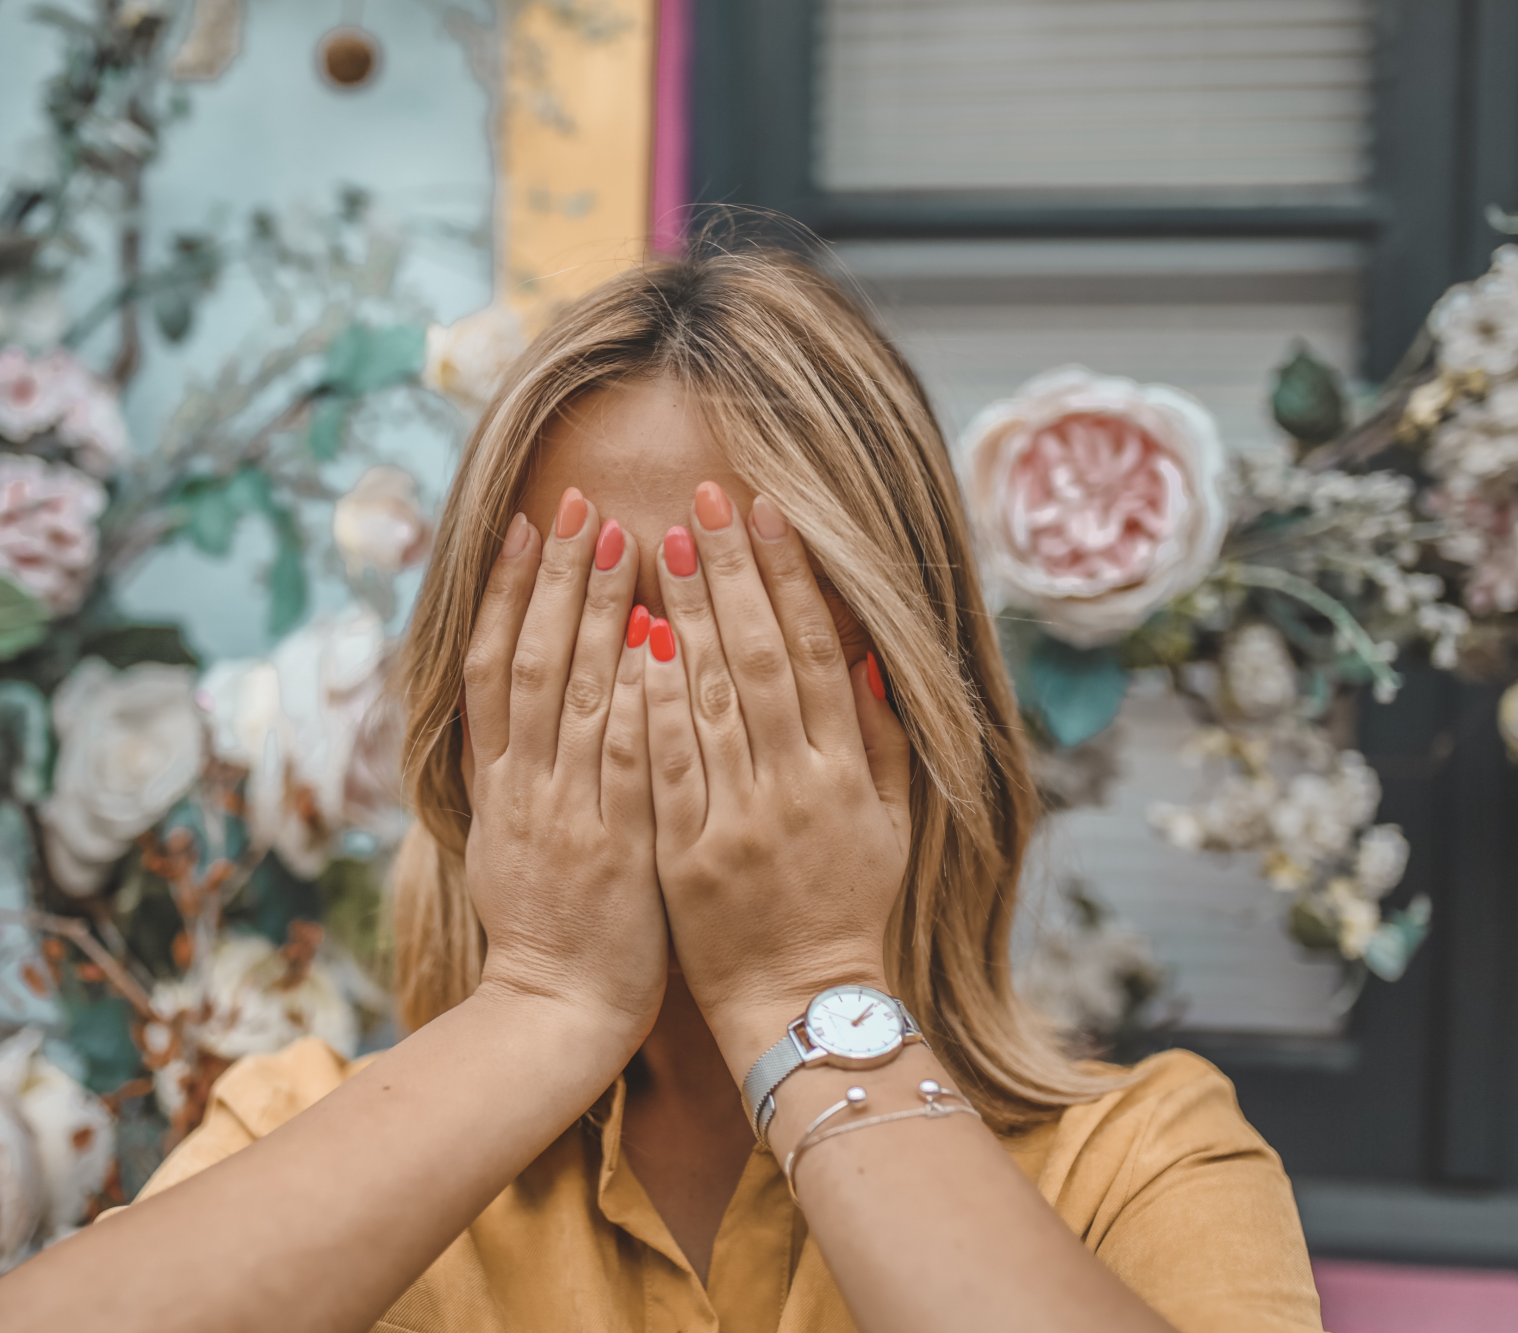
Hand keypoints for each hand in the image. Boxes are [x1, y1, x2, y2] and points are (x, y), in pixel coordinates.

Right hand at [461, 488, 665, 1048]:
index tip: (532, 525)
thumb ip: (519, 770)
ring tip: (629, 539)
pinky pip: (628, 759)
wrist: (556, 1010)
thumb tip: (525, 707)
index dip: (512, 593)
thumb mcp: (508, 839)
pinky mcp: (619, 846)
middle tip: (585, 502)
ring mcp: (570, 814)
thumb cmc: (546, 928)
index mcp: (499, 782)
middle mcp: (526, 786)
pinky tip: (661, 641)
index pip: (495, 666)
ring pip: (580, 695)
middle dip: (561, 577)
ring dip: (603, 614)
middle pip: (536, 661)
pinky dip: (640, 698)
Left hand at [643, 483, 913, 1071]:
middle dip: (727, 574)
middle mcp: (794, 786)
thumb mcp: (889, 821)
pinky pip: (665, 765)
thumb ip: (879, 735)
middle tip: (698, 502)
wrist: (799, 1005)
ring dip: (679, 615)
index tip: (763, 513)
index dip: (790, 576)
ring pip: (708, 700)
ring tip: (649, 543)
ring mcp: (737, 819)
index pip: (818, 652)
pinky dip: (649, 702)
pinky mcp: (685, 853)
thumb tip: (869, 652)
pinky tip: (628, 641)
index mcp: (845, 772)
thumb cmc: (847, 906)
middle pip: (761, 658)